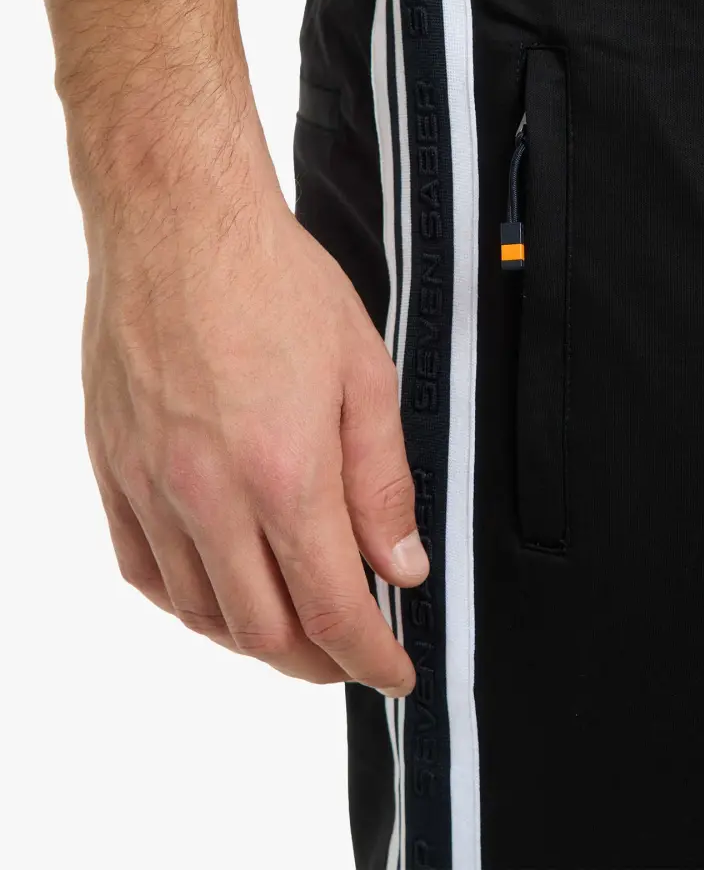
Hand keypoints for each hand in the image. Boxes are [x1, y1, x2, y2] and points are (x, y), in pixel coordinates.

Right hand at [80, 157, 425, 693]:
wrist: (179, 222)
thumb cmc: (273, 281)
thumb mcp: (363, 374)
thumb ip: (383, 482)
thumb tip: (400, 565)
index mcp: (286, 474)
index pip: (335, 608)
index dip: (371, 658)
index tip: (393, 672)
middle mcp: (210, 495)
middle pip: (265, 630)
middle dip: (318, 660)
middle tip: (350, 652)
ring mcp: (152, 485)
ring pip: (200, 611)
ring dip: (253, 638)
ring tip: (291, 628)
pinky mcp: (112, 465)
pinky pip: (141, 567)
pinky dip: (185, 600)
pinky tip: (213, 590)